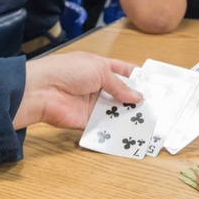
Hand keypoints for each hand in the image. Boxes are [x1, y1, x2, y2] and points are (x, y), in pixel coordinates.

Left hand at [12, 52, 141, 129]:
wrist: (43, 90)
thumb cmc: (67, 71)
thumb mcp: (99, 71)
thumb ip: (119, 85)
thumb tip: (136, 96)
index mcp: (98, 67)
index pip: (121, 70)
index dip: (136, 76)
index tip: (153, 84)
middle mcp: (96, 85)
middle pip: (120, 93)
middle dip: (135, 98)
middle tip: (155, 105)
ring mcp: (92, 104)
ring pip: (115, 110)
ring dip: (128, 114)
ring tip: (148, 119)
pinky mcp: (87, 121)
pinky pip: (105, 125)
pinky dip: (116, 128)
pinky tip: (132, 131)